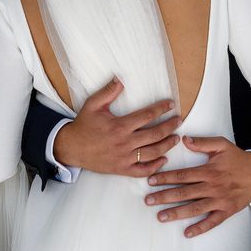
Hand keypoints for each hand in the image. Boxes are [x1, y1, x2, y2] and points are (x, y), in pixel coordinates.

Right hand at [54, 77, 181, 176]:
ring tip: (176, 138)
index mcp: (120, 126)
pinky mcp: (121, 169)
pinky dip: (155, 166)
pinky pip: (142, 170)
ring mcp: (124, 158)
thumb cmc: (83, 125)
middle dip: (170, 127)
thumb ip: (108, 92)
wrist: (71, 148)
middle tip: (179, 121)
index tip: (171, 104)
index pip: (147, 116)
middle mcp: (124, 143)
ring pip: (152, 153)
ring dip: (167, 145)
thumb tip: (120, 80)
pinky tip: (164, 159)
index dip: (161, 109)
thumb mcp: (92, 105)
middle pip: (155, 135)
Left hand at [145, 136, 250, 237]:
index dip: (166, 177)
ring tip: (160, 217)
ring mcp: (219, 200)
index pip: (182, 175)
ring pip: (195, 208)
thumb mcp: (222, 145)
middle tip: (148, 200)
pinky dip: (200, 228)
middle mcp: (212, 187)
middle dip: (165, 196)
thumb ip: (203, 143)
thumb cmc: (238, 158)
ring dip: (177, 213)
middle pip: (184, 193)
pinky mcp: (226, 211)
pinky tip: (187, 233)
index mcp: (208, 171)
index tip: (151, 181)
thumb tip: (184, 139)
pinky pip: (212, 221)